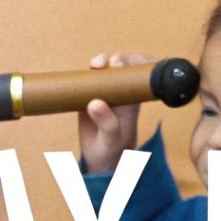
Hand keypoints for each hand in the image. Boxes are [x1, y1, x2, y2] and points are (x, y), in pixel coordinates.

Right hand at [78, 51, 151, 172]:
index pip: (137, 77)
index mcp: (132, 102)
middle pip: (123, 68)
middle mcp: (121, 95)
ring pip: (106, 70)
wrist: (101, 161)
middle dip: (115, 59)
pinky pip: (90, 79)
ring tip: (95, 65)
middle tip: (101, 64)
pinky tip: (84, 71)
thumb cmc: (112, 150)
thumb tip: (95, 102)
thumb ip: (106, 123)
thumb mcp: (111, 140)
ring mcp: (106, 94)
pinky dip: (87, 72)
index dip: (130, 65)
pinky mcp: (91, 96)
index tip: (117, 64)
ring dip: (100, 62)